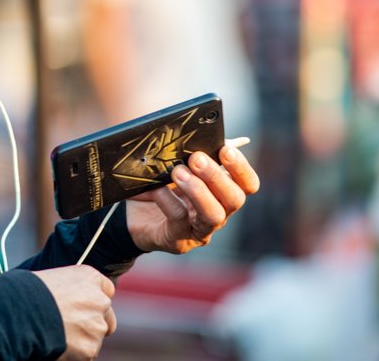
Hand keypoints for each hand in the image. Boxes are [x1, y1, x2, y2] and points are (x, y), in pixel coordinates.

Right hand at [35, 265, 116, 359]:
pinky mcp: (90, 348)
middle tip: (73, 328)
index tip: (85, 308)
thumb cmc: (29, 293)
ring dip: (82, 340)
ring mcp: (97, 325)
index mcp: (90, 278)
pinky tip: (58, 346)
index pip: (106, 290)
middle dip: (94, 323)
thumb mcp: (54, 279)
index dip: (94, 301)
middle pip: (107, 316)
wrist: (22, 313)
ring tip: (58, 336)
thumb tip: (71, 304)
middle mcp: (99, 300)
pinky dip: (74, 354)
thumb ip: (71, 290)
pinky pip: (86, 354)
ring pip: (95, 338)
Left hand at [127, 145, 259, 253]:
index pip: (248, 184)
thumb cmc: (159, 185)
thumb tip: (199, 137)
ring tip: (177, 172)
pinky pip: (179, 219)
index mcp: (223, 192)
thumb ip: (192, 155)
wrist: (130, 215)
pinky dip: (167, 199)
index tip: (225, 149)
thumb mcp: (177, 166)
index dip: (241, 168)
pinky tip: (156, 187)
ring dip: (198, 190)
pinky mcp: (179, 240)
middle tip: (196, 158)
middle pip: (235, 199)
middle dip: (216, 176)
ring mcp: (200, 230)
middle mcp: (219, 213)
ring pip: (213, 214)